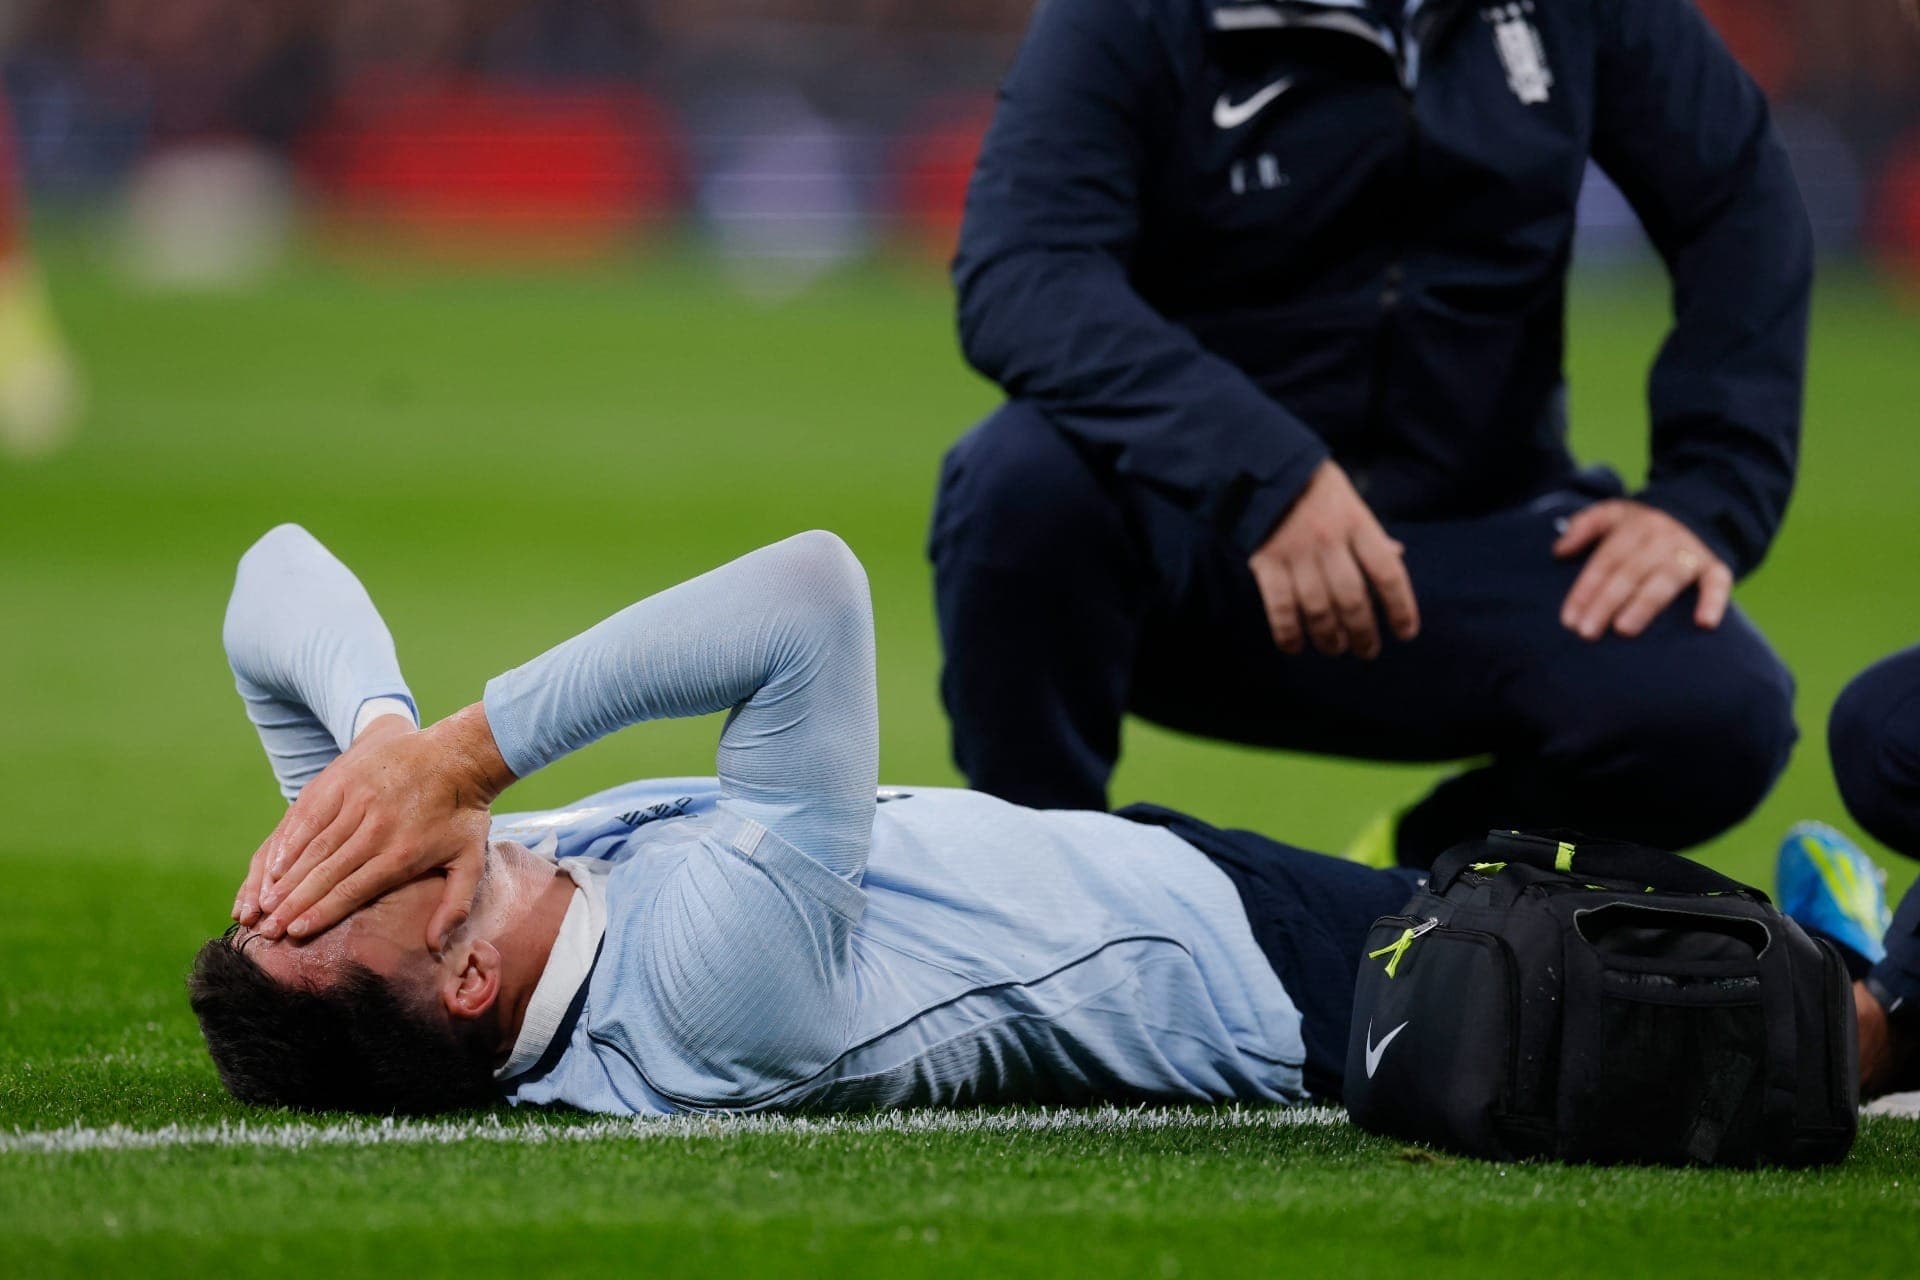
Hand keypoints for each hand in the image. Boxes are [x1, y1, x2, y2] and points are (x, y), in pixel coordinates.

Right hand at [235, 703, 515, 946]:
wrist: (459, 753)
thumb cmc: (464, 813)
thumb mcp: (471, 861)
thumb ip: (455, 906)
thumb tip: (437, 948)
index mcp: (402, 853)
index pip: (353, 889)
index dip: (322, 912)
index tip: (295, 932)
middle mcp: (375, 829)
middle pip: (325, 872)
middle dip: (293, 904)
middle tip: (268, 930)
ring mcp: (356, 802)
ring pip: (311, 846)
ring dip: (282, 878)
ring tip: (260, 906)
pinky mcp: (342, 782)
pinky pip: (306, 816)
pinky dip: (284, 843)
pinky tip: (268, 866)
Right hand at [1247, 459, 1419, 658]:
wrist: (1265, 467)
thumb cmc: (1316, 489)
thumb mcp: (1353, 503)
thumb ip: (1372, 534)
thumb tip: (1397, 556)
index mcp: (1357, 524)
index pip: (1387, 573)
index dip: (1401, 607)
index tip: (1406, 633)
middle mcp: (1330, 541)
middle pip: (1353, 599)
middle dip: (1363, 633)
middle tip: (1368, 651)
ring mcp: (1296, 553)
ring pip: (1318, 609)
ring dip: (1329, 637)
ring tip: (1336, 648)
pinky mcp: (1266, 562)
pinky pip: (1279, 607)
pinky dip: (1288, 633)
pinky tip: (1295, 647)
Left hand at [1554, 499, 1731, 639]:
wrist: (1698, 511)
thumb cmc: (1644, 524)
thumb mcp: (1613, 513)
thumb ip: (1584, 526)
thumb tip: (1558, 550)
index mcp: (1633, 528)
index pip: (1605, 561)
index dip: (1585, 589)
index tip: (1569, 619)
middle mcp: (1661, 539)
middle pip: (1629, 573)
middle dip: (1606, 602)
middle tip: (1587, 632)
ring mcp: (1689, 553)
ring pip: (1665, 580)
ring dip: (1644, 604)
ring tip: (1624, 628)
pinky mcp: (1715, 566)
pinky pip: (1718, 583)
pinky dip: (1713, 601)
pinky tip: (1704, 623)